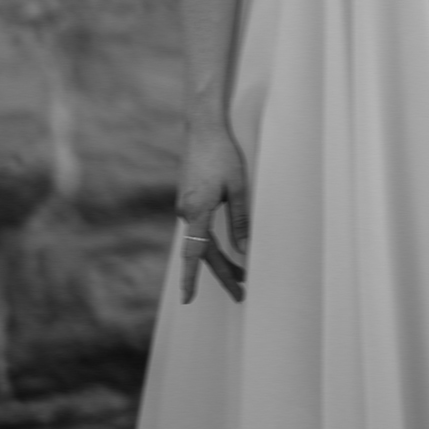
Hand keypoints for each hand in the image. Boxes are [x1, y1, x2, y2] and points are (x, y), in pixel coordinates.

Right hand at [176, 122, 250, 304]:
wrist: (202, 128)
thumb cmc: (222, 154)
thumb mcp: (237, 186)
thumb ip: (239, 219)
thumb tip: (243, 249)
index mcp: (197, 210)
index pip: (194, 253)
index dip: (191, 279)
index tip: (187, 300)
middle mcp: (186, 212)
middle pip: (203, 252)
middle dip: (223, 274)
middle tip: (241, 293)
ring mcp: (185, 205)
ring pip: (202, 240)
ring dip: (220, 259)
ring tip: (242, 274)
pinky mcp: (187, 198)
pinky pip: (199, 228)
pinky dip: (212, 243)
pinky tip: (225, 247)